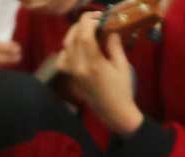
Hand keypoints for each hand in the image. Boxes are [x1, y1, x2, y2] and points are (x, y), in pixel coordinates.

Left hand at [55, 12, 141, 133]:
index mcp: (94, 63)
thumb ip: (114, 45)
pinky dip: (67, 49)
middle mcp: (80, 67)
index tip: (97, 15)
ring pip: (66, 46)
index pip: (84, 35)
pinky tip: (77, 47)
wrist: (114, 113)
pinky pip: (62, 59)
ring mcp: (73, 73)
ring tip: (86, 30)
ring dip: (74, 34)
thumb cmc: (122, 90)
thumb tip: (109, 29)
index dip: (88, 21)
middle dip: (82, 24)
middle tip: (94, 20)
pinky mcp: (71, 77)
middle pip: (73, 37)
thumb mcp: (122, 65)